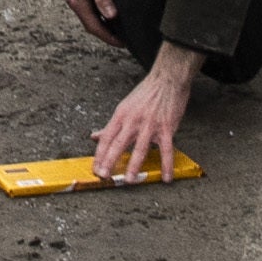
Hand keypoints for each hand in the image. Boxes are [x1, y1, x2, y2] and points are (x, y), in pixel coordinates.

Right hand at [41, 0, 115, 42]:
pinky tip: (105, 9)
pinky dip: (98, 13)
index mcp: (78, 3)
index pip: (95, 27)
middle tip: (121, 38)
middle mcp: (75, 2)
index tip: (121, 43)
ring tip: (116, 27)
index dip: (109, 37)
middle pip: (91, 24)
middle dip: (106, 33)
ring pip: (89, 16)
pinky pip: (88, 8)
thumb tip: (112, 15)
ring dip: (102, 23)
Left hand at [93, 45, 199, 180]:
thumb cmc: (145, 94)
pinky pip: (166, 149)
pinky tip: (166, 177)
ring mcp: (150, 125)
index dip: (99, 154)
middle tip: (104, 176)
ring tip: (129, 180)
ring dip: (134, 165)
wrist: (167, 80)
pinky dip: (166, 164)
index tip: (95, 169)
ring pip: (140, 148)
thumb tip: (95, 136)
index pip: (107, 137)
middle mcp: (133, 120)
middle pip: (118, 143)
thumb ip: (111, 125)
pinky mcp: (166, 128)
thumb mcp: (124, 107)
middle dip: (110, 160)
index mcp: (121, 115)